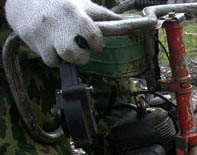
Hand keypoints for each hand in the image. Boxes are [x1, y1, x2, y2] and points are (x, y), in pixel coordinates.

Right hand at [5, 0, 121, 66]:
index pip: (93, 36)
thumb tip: (125, 21)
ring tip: (68, 48)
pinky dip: (55, 58)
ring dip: (69, 59)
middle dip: (82, 56)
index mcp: (74, 14)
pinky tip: (54, 47)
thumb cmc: (61, 4)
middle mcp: (59, 26)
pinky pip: (50, 61)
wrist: (25, 0)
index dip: (97, 43)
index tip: (95, 42)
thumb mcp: (82, 5)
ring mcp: (45, 36)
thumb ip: (103, 15)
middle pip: (75, 54)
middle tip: (82, 50)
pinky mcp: (34, 44)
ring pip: (61, 59)